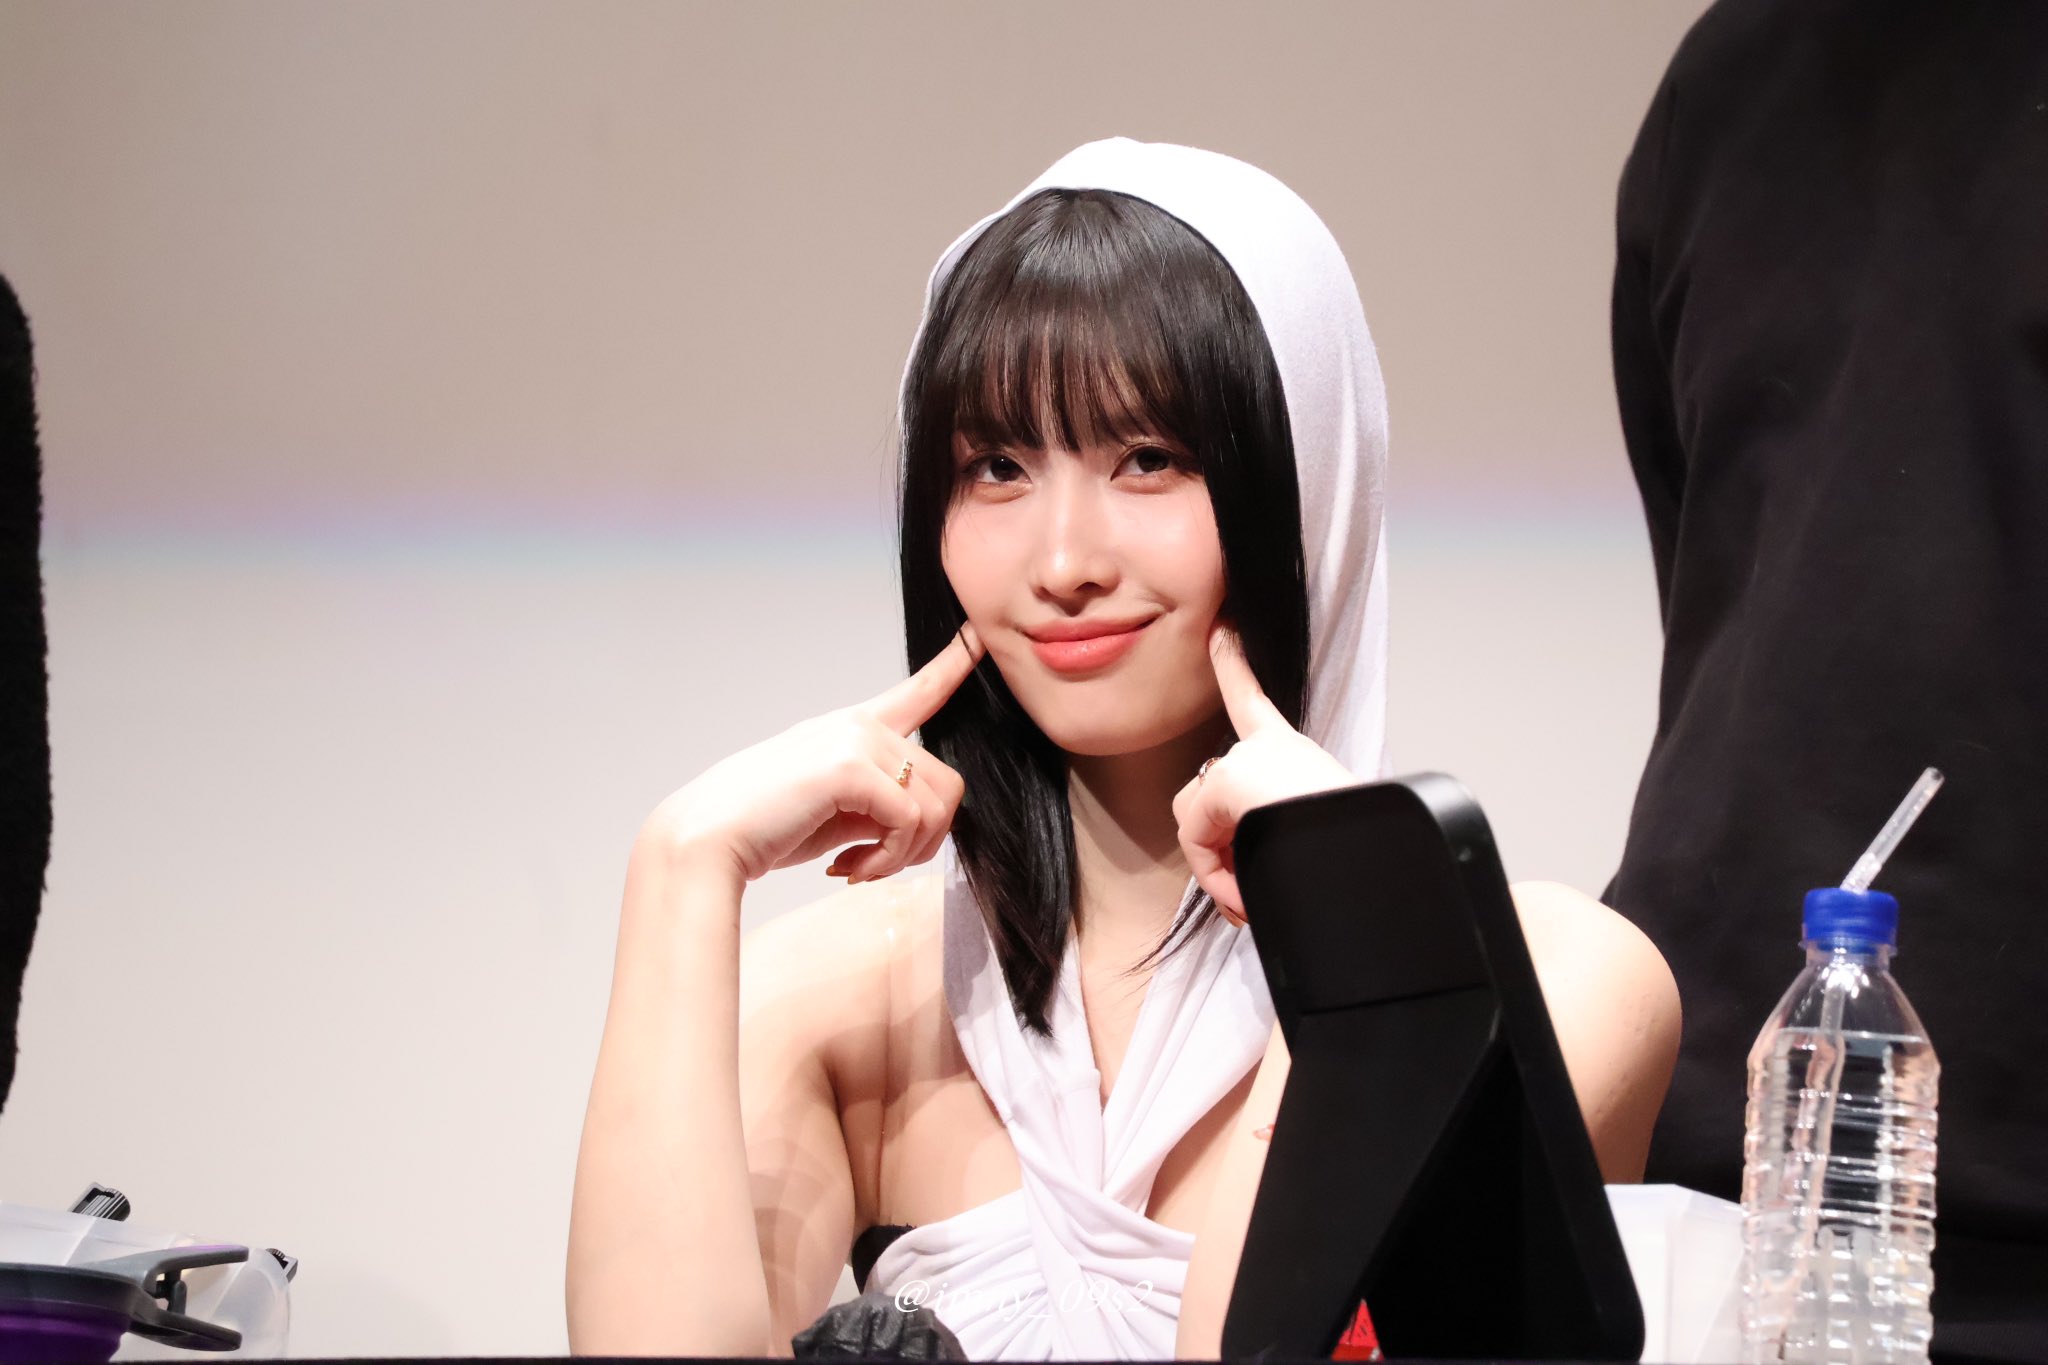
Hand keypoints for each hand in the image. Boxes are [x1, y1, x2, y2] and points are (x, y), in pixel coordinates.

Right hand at [647, 625, 983, 884]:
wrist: (708, 841)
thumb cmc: (763, 829)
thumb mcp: (835, 811)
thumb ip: (878, 804)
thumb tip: (922, 827)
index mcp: (852, 728)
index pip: (916, 692)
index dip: (955, 665)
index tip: (980, 636)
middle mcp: (859, 725)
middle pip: (946, 783)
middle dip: (923, 840)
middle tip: (877, 865)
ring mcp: (856, 740)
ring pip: (935, 806)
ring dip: (906, 854)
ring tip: (860, 869)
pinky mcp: (850, 768)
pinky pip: (910, 822)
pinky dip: (888, 859)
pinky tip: (849, 870)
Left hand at [1172, 624, 1355, 924]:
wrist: (1362, 854)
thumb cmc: (1351, 853)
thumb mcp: (1310, 835)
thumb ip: (1272, 838)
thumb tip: (1245, 888)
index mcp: (1290, 754)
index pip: (1252, 701)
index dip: (1234, 665)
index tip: (1221, 628)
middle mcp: (1265, 748)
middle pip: (1203, 796)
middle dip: (1215, 850)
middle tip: (1246, 890)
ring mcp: (1241, 761)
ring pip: (1194, 824)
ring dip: (1215, 870)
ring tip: (1250, 899)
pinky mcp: (1225, 781)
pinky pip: (1196, 841)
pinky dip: (1214, 879)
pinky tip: (1242, 898)